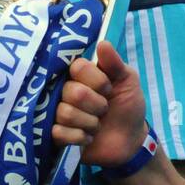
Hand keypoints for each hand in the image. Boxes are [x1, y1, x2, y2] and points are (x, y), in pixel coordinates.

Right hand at [52, 40, 148, 168]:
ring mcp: (57, 112)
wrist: (130, 140)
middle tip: (104, 109)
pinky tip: (88, 137)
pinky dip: (79, 137)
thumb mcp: (128, 81)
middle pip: (72, 92)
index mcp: (79, 75)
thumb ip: (115, 63)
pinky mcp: (55, 134)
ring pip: (65, 113)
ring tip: (97, 125)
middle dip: (97, 105)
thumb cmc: (127, 106)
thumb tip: (103, 43)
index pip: (77, 67)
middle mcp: (64, 90)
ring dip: (90, 123)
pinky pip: (58, 132)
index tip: (108, 89)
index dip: (97, 80)